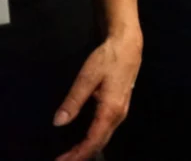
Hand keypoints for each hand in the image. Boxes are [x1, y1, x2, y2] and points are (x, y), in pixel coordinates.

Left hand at [54, 29, 142, 160]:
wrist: (128, 45)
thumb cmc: (108, 59)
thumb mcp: (87, 77)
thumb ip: (73, 100)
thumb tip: (58, 122)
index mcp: (110, 110)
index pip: (93, 140)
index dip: (77, 154)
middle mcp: (118, 115)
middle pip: (99, 142)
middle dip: (81, 155)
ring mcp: (121, 111)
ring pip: (104, 137)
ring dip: (87, 149)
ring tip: (69, 155)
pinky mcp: (119, 107)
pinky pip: (106, 130)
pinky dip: (94, 139)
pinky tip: (83, 141)